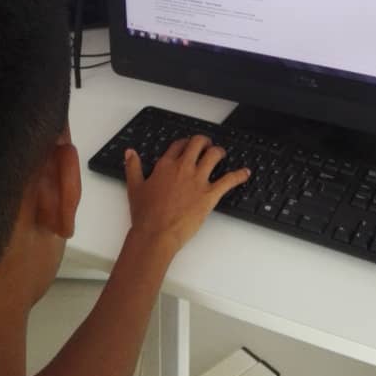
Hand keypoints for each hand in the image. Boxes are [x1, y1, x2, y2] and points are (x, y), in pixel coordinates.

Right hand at [124, 135, 249, 256]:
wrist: (156, 234)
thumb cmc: (145, 215)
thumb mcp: (135, 187)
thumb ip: (132, 166)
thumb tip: (129, 153)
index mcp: (166, 165)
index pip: (179, 144)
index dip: (185, 142)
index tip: (187, 145)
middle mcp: (183, 168)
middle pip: (198, 143)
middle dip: (204, 141)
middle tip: (207, 145)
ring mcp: (198, 180)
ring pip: (214, 155)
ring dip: (220, 152)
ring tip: (222, 153)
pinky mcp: (209, 195)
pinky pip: (228, 180)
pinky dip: (239, 175)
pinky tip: (245, 173)